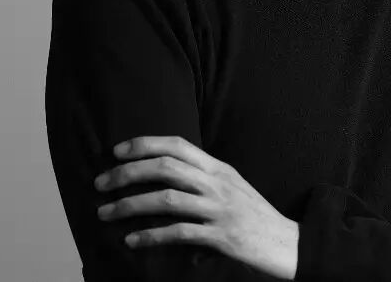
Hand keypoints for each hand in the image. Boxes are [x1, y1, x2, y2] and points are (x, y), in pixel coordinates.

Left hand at [93, 135, 298, 279]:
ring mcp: (221, 209)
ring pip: (167, 199)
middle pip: (165, 167)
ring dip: (130, 205)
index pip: (176, 144)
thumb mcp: (231, 188)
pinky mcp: (223, 237)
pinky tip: (132, 241)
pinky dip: (152, 236)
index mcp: (218, 167)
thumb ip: (202, 180)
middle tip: (100, 183)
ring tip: (105, 213)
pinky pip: (180, 233)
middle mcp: (218, 183)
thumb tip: (164, 183)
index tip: (116, 152)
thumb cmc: (255, 217)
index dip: (143, 144)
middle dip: (126, 173)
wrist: (290, 245)